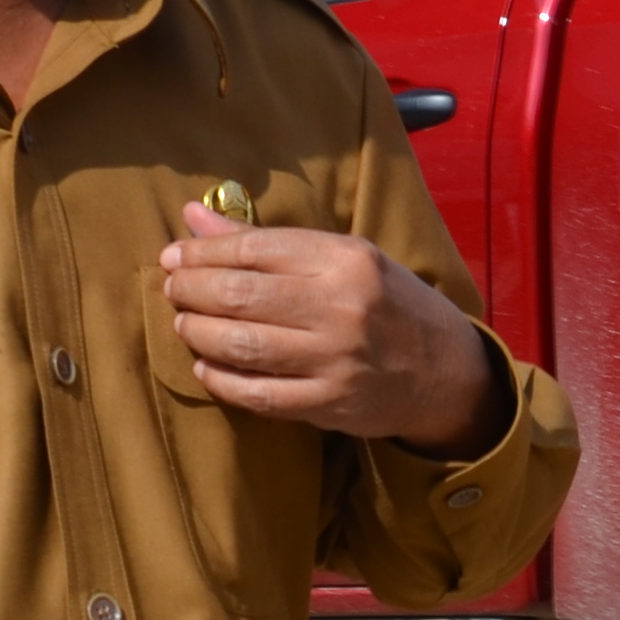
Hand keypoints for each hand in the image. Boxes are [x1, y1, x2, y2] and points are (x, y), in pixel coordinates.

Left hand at [162, 200, 507, 451]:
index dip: (202, 252)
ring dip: (198, 332)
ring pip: (241, 345)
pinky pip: (257, 394)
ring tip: (185, 323)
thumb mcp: (344, 258)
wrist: (446, 370)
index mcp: (347, 259)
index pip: (254, 248)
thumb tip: (193, 215)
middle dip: (190, 290)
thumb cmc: (388, 303)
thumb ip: (267, 241)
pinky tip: (206, 367)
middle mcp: (343, 307)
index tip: (175, 255)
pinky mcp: (330, 404)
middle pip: (239, 295)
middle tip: (174, 289)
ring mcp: (336, 359)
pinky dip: (221, 380)